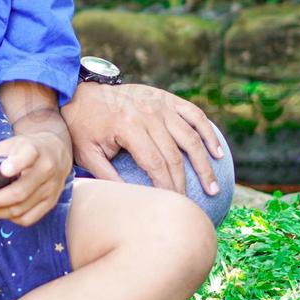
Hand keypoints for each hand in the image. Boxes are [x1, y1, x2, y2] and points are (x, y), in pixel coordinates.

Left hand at [0, 132, 70, 225]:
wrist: (55, 152)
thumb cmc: (27, 149)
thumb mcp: (11, 143)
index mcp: (34, 150)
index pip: (27, 156)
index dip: (16, 164)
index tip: (4, 170)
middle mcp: (46, 169)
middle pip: (20, 191)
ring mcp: (50, 187)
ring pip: (23, 208)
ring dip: (3, 212)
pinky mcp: (51, 202)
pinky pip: (30, 218)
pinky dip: (14, 219)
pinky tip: (6, 213)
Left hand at [62, 82, 225, 195]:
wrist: (80, 93)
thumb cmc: (83, 128)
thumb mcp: (87, 154)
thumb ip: (107, 177)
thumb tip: (132, 201)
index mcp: (127, 127)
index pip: (155, 163)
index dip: (167, 187)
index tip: (175, 205)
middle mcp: (147, 113)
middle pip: (174, 154)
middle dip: (187, 182)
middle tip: (196, 204)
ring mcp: (159, 103)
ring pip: (190, 136)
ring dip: (204, 163)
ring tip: (213, 187)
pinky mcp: (166, 98)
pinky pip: (194, 114)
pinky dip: (208, 133)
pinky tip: (218, 153)